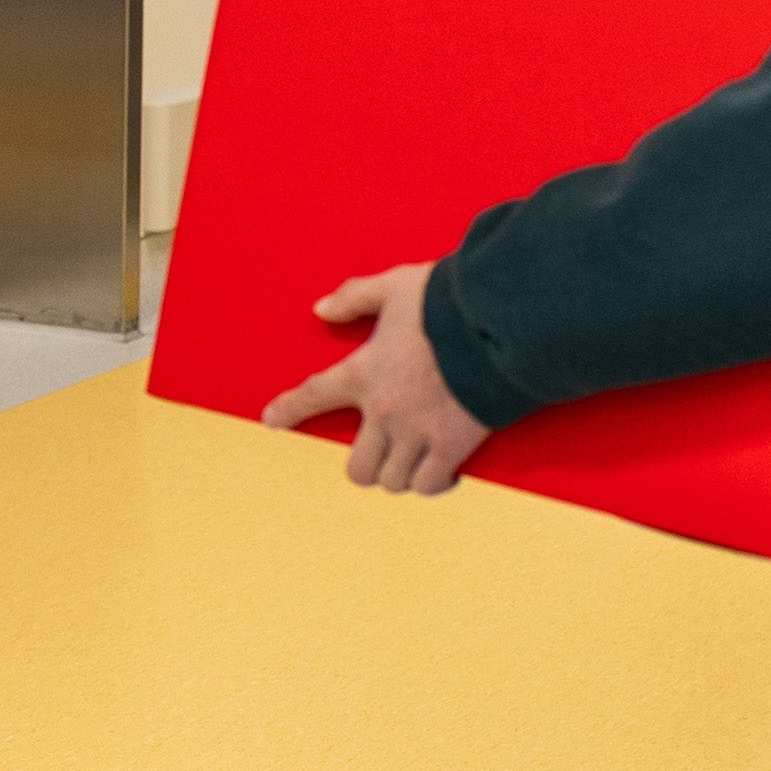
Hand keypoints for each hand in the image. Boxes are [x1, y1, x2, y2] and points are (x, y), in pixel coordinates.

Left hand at [263, 264, 491, 496]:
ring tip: (412, 463)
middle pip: (358, 468)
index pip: (313, 396)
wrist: (497, 324)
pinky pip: (429, 484)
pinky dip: (433, 483)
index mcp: (363, 372)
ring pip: (392, 481)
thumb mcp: (395, 286)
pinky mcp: (452, 446)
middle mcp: (384, 411)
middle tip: (380, 454)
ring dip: (399, 475)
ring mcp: (417, 433)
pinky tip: (442, 473)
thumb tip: (322, 309)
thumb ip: (355, 296)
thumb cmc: (446, 302)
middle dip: (366, 465)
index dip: (291, 411)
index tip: (273, 421)